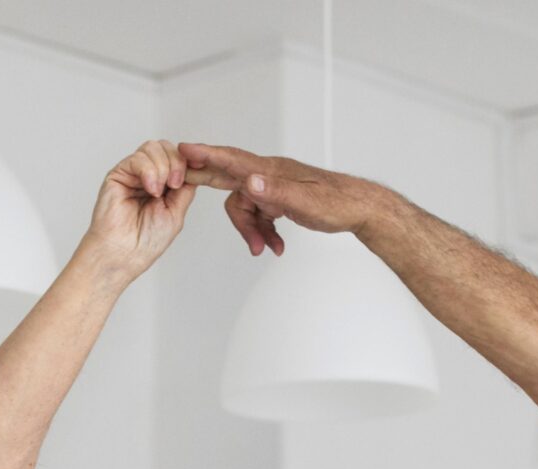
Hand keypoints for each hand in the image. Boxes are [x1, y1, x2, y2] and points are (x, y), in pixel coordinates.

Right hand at [80, 140, 195, 280]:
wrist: (124, 254)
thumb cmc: (145, 241)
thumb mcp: (176, 212)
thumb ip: (185, 188)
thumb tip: (195, 166)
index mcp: (163, 185)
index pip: (178, 158)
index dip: (188, 161)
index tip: (198, 170)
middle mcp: (148, 176)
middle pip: (167, 147)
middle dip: (177, 162)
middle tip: (176, 185)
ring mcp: (133, 174)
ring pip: (153, 148)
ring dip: (163, 167)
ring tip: (159, 192)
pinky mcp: (118, 174)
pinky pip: (138, 158)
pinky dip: (149, 171)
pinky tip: (150, 189)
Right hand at [178, 143, 383, 255]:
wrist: (359, 208)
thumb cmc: (337, 203)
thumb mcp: (305, 202)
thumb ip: (275, 191)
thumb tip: (249, 181)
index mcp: (271, 171)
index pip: (233, 161)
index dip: (207, 155)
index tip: (184, 149)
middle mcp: (269, 175)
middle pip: (229, 181)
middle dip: (207, 183)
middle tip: (178, 180)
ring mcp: (274, 187)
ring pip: (246, 207)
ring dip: (251, 231)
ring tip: (266, 250)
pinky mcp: (280, 199)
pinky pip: (261, 216)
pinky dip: (264, 233)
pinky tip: (276, 247)